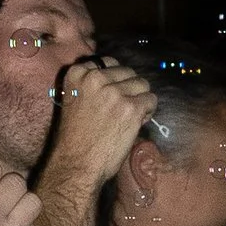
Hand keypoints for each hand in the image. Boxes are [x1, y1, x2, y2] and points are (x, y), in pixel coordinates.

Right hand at [44, 57, 158, 193]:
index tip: (112, 95)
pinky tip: (137, 123)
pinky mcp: (131, 108)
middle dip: (130, 88)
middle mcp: (95, 78)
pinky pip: (151, 100)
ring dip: (141, 98)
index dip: (115, 80)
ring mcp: (115, 92)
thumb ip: (92, 86)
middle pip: (128, 72)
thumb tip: (122, 79)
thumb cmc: (76, 138)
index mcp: (77, 74)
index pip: (108, 63)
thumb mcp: (75, 100)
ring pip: (143, 83)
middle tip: (123, 109)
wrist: (77, 163)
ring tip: (130, 116)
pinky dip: (148, 111)